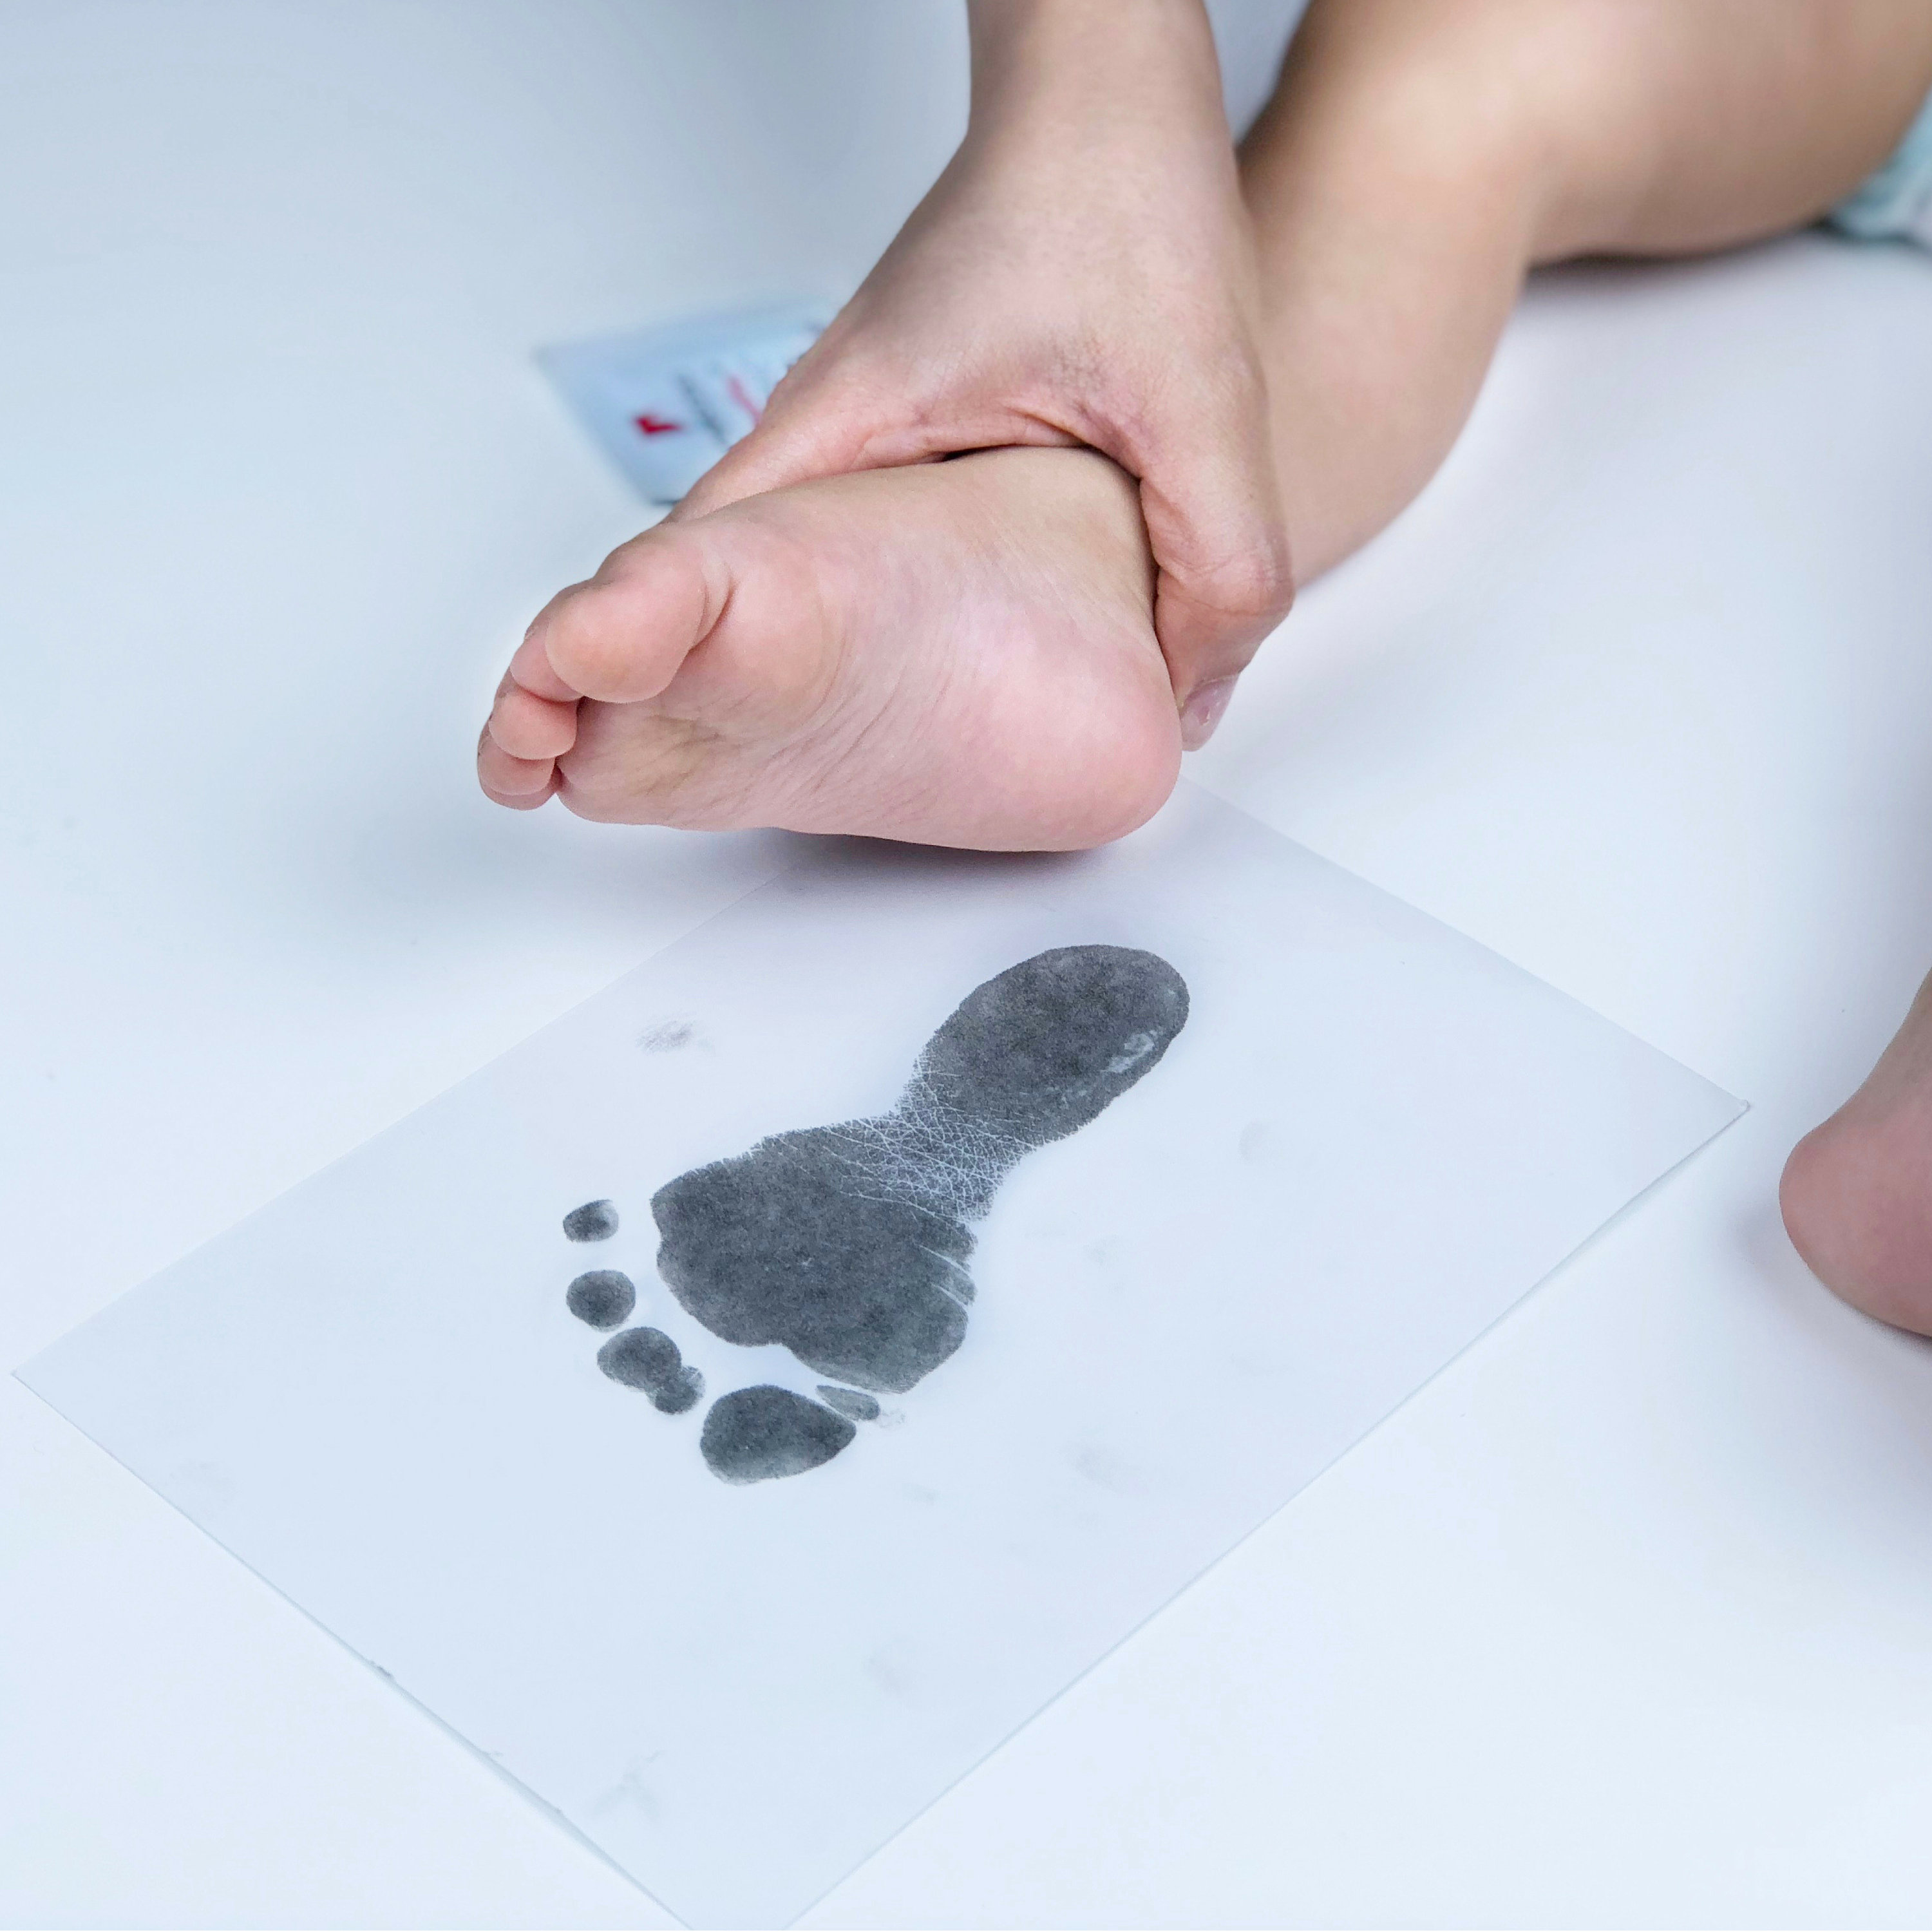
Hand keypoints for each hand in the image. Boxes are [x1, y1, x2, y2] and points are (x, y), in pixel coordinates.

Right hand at [677, 0, 1292, 744]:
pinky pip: (887, 544)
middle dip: (749, 689)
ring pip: (827, 574)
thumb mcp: (1201, 403)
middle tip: (778, 781)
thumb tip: (1197, 700)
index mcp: (853, 423)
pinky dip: (911, 605)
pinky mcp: (911, 429)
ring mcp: (863, 429)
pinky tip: (972, 655)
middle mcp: (831, 430)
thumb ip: (1219, 568)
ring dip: (841, 654)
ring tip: (874, 748)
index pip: (711, 562)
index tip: (665, 747)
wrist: (1109, 96)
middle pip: (751, 587)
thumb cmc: (1116, 197)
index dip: (671, 665)